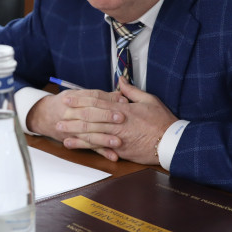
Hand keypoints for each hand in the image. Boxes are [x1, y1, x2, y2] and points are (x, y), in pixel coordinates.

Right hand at [26, 88, 127, 160]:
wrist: (42, 116)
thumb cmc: (64, 104)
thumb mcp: (77, 94)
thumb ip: (99, 95)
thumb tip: (120, 96)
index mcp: (73, 99)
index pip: (92, 97)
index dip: (108, 99)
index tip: (123, 101)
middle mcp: (70, 113)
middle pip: (89, 114)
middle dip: (105, 116)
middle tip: (121, 118)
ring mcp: (72, 129)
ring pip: (88, 133)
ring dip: (104, 138)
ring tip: (118, 141)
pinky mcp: (74, 140)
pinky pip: (89, 147)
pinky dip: (101, 152)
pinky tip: (112, 156)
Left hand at [45, 77, 177, 164]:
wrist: (171, 142)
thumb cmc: (162, 121)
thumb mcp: (149, 100)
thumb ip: (131, 91)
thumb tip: (120, 81)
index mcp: (123, 109)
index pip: (98, 101)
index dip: (81, 98)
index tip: (69, 97)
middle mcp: (118, 123)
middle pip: (90, 116)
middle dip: (73, 113)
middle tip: (59, 111)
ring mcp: (117, 137)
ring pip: (91, 132)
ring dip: (74, 130)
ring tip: (60, 129)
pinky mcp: (119, 150)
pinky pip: (97, 147)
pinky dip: (83, 145)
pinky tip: (71, 144)